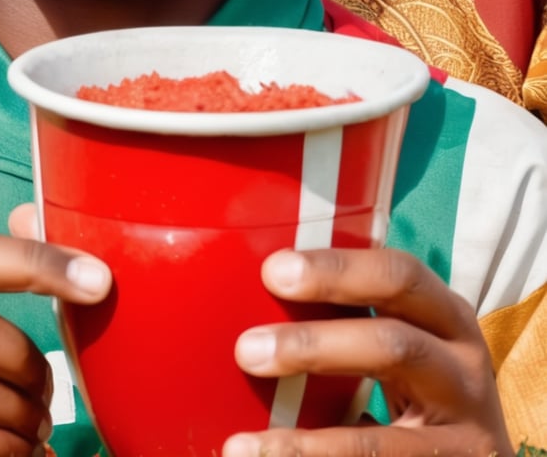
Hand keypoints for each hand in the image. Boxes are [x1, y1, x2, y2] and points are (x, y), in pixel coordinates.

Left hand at [224, 247, 512, 456]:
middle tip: (247, 350)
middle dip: (314, 345)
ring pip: (381, 442)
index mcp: (447, 318)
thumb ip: (349, 323)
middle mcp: (464, 372)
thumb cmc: (419, 387)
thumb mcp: (404, 344)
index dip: (337, 270)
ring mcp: (467, 438)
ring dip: (305, 447)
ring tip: (241, 448)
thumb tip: (251, 312)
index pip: (399, 276)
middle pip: (394, 345)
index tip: (273, 271)